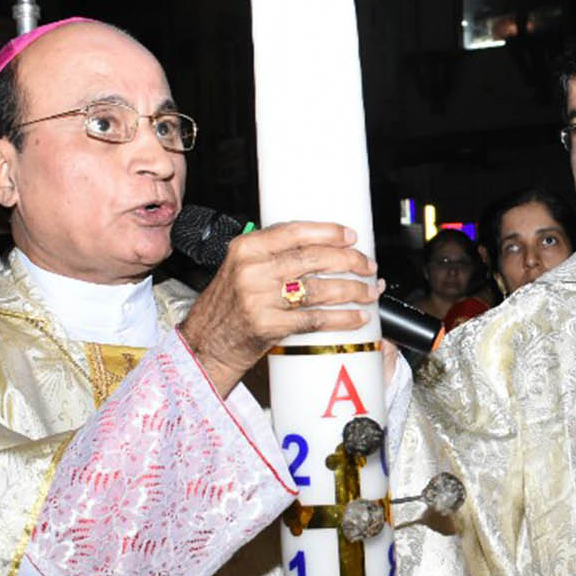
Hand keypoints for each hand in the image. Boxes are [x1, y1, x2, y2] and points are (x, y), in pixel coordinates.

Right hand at [178, 221, 380, 394]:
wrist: (206, 344)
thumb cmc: (227, 306)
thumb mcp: (239, 268)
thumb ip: (271, 254)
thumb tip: (319, 245)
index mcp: (246, 248)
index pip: (294, 231)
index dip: (328, 233)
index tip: (351, 236)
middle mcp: (252, 270)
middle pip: (313, 259)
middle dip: (349, 261)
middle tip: (367, 265)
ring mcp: (261, 299)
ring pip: (319, 289)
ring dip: (352, 290)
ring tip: (369, 290)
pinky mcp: (270, 326)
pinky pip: (315, 319)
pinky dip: (342, 318)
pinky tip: (358, 317)